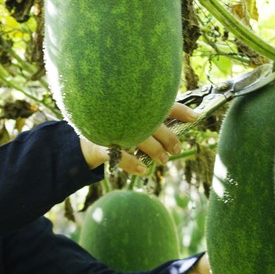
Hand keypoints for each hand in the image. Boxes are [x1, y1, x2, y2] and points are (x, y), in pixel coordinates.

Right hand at [79, 102, 197, 174]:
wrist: (79, 138)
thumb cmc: (112, 127)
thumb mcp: (130, 119)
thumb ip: (149, 116)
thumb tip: (182, 121)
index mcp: (133, 103)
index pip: (160, 103)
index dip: (180, 110)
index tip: (195, 117)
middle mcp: (124, 113)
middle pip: (153, 123)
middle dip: (169, 137)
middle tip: (177, 148)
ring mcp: (111, 127)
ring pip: (139, 138)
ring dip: (155, 151)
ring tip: (164, 159)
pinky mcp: (100, 142)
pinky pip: (119, 156)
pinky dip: (133, 164)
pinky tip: (143, 170)